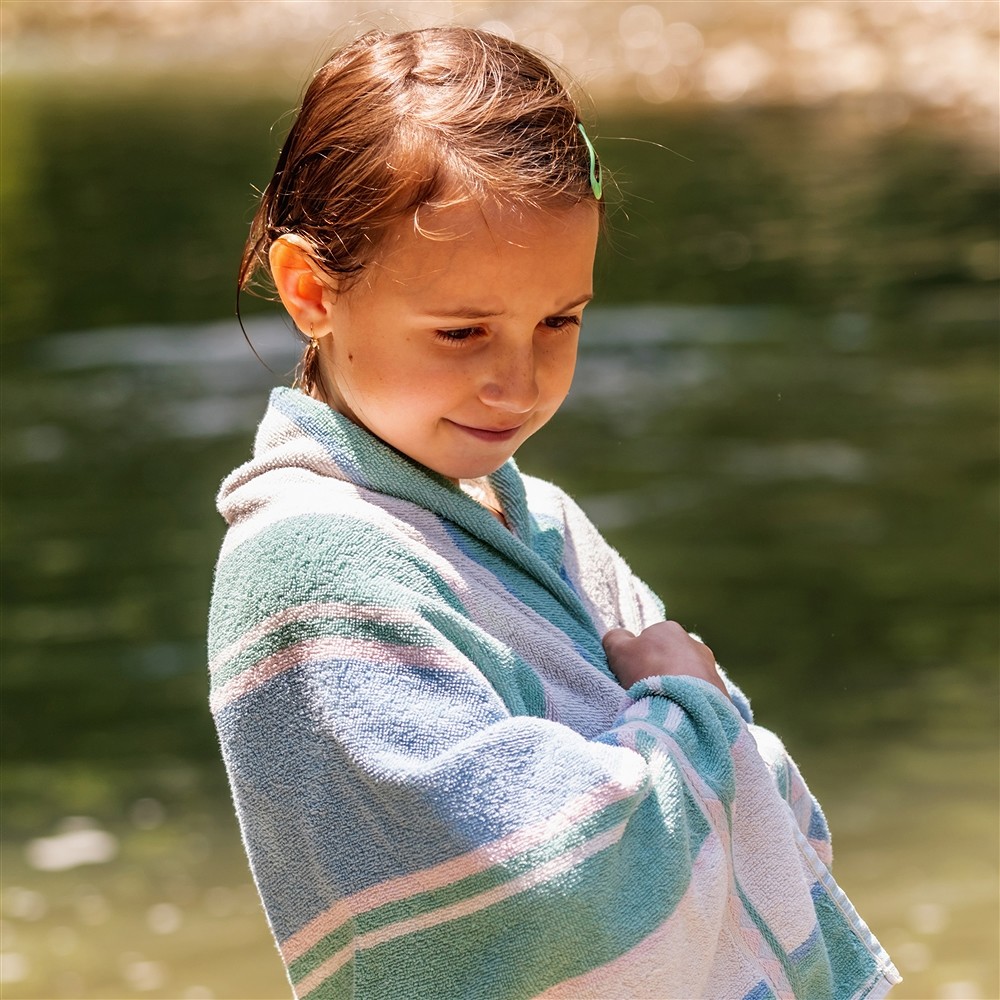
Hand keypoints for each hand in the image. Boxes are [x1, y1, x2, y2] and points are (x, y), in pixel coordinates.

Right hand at [602, 621, 729, 699]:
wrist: (685, 705)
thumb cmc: (648, 671)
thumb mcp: (618, 650)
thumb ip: (615, 638)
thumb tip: (619, 637)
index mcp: (669, 629)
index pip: (649, 641)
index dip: (637, 658)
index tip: (633, 675)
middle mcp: (694, 644)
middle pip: (669, 659)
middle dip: (659, 672)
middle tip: (647, 691)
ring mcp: (710, 668)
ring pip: (686, 677)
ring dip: (676, 688)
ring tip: (664, 705)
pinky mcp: (720, 692)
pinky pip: (699, 696)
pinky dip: (689, 703)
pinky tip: (680, 713)